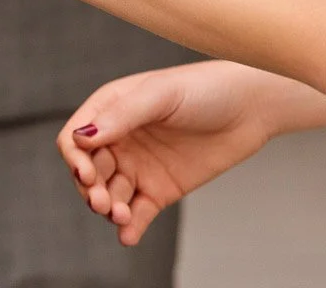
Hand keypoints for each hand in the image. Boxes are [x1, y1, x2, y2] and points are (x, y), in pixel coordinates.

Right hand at [57, 61, 274, 246]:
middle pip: (88, 171)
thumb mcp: (160, 95)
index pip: (75, 139)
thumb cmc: (204, 89)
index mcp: (109, 111)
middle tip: (102, 203)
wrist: (251, 108)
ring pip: (110, 194)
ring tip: (122, 216)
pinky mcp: (160, 190)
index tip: (86, 174)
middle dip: (90, 189)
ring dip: (109, 208)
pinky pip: (138, 212)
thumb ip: (121, 116)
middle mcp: (118, 140)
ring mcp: (138, 166)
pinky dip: (130, 226)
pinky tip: (128, 235)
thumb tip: (82, 138)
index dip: (74, 159)